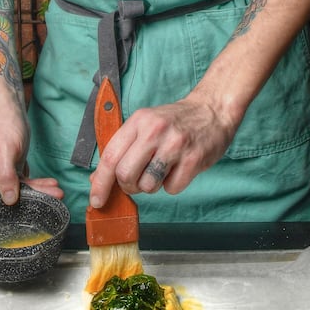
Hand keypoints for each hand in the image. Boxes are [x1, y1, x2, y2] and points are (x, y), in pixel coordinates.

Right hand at [0, 111, 62, 242]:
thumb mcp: (5, 151)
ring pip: (14, 196)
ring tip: (57, 195)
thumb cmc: (3, 126)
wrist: (11, 112)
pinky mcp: (11, 174)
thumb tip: (9, 200)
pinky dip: (38, 187)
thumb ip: (7, 175)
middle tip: (35, 219)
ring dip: (35, 196)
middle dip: (14, 212)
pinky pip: (23, 186)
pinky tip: (53, 187)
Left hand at [88, 93, 237, 209]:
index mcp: (138, 121)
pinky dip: (173, 185)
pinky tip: (179, 169)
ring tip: (162, 169)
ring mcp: (175, 145)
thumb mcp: (145, 125)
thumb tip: (98, 179)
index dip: (100, 183)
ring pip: (148, 186)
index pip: (110, 156)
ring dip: (152, 186)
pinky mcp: (193, 159)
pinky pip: (172, 189)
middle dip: (128, 186)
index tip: (96, 199)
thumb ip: (122, 149)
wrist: (212, 110)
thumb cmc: (175, 122)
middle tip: (138, 180)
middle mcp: (154, 131)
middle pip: (125, 175)